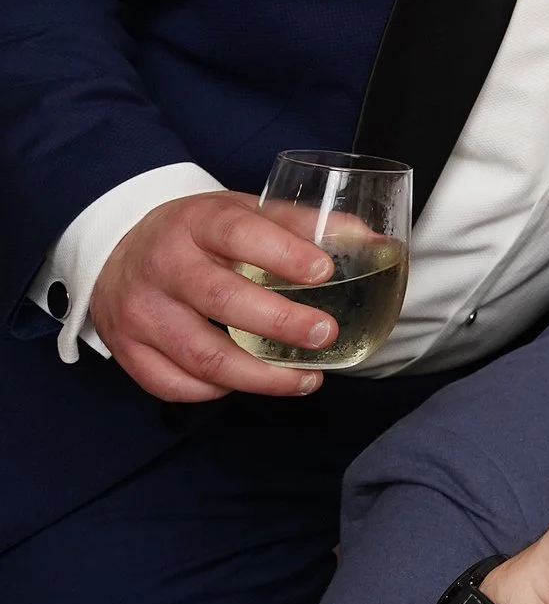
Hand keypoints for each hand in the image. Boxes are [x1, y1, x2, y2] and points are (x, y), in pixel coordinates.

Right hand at [88, 190, 340, 400]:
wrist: (121, 251)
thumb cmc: (199, 234)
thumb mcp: (243, 212)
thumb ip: (304, 224)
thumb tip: (372, 240)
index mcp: (195, 222)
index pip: (239, 234)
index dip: (284, 255)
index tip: (325, 273)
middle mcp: (162, 266)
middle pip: (223, 300)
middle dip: (281, 323)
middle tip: (325, 334)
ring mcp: (140, 312)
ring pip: (201, 355)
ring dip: (260, 376)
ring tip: (307, 379)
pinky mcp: (127, 350)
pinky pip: (174, 384)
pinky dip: (216, 392)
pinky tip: (250, 384)